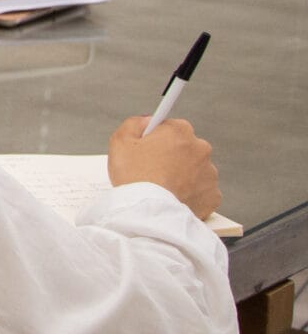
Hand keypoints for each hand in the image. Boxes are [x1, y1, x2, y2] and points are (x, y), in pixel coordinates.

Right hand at [107, 117, 221, 221]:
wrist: (148, 210)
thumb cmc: (134, 176)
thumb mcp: (120, 140)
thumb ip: (134, 123)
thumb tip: (147, 122)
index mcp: (180, 131)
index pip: (169, 127)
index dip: (155, 139)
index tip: (148, 149)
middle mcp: (201, 149)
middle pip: (184, 148)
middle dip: (172, 157)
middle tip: (151, 170)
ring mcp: (210, 173)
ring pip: (194, 170)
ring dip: (182, 175)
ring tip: (162, 187)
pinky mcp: (213, 195)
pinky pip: (201, 191)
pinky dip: (190, 194)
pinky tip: (173, 197)